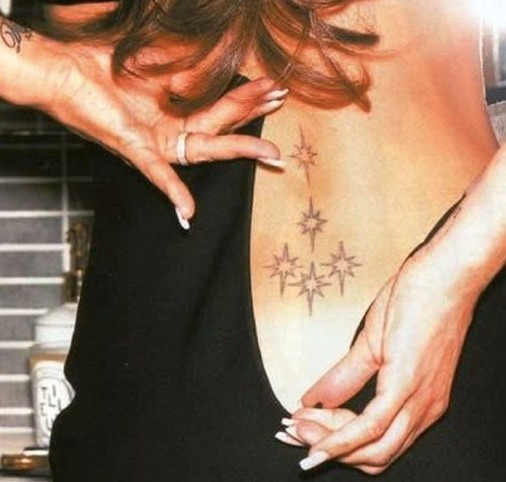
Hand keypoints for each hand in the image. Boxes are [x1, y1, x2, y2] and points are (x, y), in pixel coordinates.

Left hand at [40, 41, 285, 219]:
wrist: (63, 73)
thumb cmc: (104, 70)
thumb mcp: (154, 66)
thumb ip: (184, 71)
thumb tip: (215, 70)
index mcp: (175, 114)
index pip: (219, 108)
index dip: (246, 98)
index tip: (272, 87)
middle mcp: (170, 133)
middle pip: (220, 127)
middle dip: (252, 114)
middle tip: (281, 101)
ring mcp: (155, 145)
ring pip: (203, 150)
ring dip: (237, 150)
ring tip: (268, 152)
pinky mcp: (135, 150)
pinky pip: (155, 175)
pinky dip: (172, 193)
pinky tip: (188, 214)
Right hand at [278, 248, 479, 473]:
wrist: (442, 274)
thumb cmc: (417, 303)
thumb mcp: (373, 344)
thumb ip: (345, 376)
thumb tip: (317, 398)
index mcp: (418, 402)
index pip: (374, 440)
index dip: (335, 441)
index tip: (304, 430)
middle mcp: (423, 410)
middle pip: (372, 454)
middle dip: (327, 448)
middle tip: (293, 432)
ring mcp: (418, 400)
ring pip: (373, 449)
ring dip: (329, 445)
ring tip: (297, 430)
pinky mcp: (406, 382)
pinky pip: (372, 425)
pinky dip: (341, 439)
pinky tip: (318, 440)